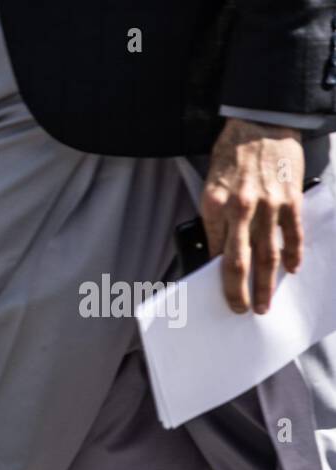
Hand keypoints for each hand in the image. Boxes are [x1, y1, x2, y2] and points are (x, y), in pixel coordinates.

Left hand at [201, 118, 304, 313]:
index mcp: (216, 206)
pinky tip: (292, 269)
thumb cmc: (233, 155)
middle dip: (239, 291)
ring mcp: (268, 205)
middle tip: (241, 310)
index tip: (218, 294)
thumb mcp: (211, 187)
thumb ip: (215, 220)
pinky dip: (293, 255)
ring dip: (266, 283)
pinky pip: (293, 234)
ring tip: (264, 303)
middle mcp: (241, 208)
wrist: (261, 123)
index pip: (214, 252)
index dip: (216, 276)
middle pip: (240, 261)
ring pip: (268, 254)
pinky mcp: (290, 199)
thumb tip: (215, 253)